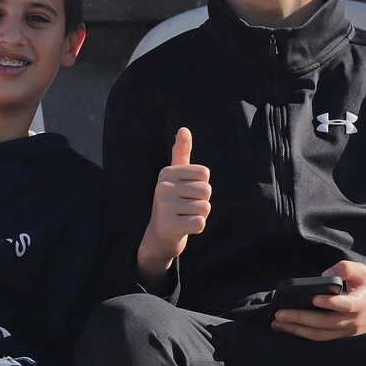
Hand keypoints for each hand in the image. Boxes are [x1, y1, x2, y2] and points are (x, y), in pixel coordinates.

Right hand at [136, 128, 210, 281]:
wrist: (159, 236)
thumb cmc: (173, 203)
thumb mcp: (175, 178)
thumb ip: (181, 153)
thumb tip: (183, 129)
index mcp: (167, 173)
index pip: (204, 174)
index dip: (201, 186)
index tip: (186, 194)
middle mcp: (162, 187)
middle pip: (206, 191)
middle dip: (202, 202)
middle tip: (185, 209)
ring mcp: (164, 206)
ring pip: (205, 208)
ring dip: (200, 215)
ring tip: (184, 217)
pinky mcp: (169, 225)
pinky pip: (200, 223)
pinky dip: (197, 228)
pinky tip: (183, 228)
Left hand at [272, 260, 365, 340]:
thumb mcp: (362, 273)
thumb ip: (345, 268)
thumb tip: (325, 274)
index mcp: (359, 304)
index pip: (344, 305)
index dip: (330, 303)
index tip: (314, 298)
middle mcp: (352, 322)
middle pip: (324, 323)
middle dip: (300, 319)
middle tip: (279, 314)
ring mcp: (346, 334)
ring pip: (319, 335)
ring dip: (297, 330)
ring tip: (277, 323)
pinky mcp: (340, 340)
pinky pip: (320, 339)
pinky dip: (302, 335)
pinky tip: (287, 329)